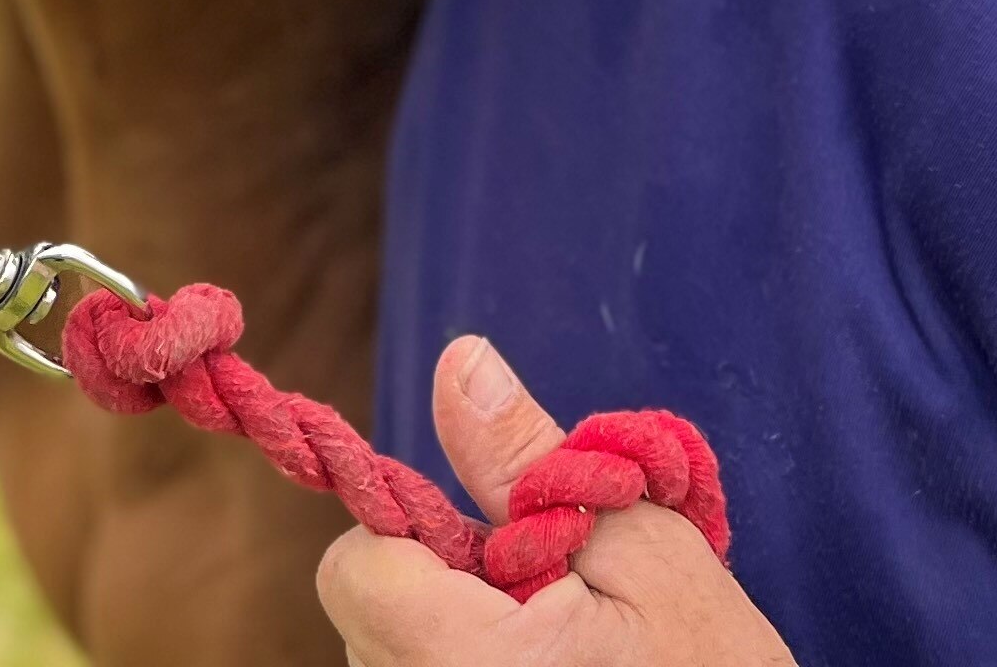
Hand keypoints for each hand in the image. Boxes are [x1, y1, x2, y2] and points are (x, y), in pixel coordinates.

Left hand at [315, 339, 795, 666]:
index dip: (415, 533)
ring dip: (456, 637)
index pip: (353, 571)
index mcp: (463, 663)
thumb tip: (459, 360)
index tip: (497, 541)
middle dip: (444, 586)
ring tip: (562, 651)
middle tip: (549, 600)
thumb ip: (529, 459)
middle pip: (368, 616)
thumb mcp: (643, 549)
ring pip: (392, 660)